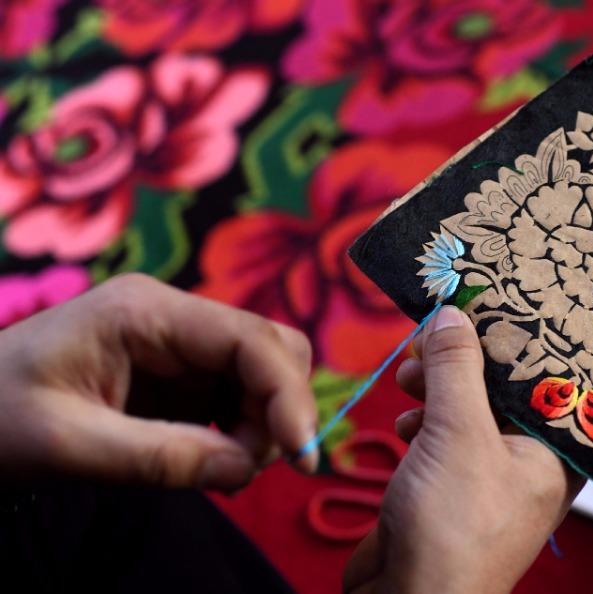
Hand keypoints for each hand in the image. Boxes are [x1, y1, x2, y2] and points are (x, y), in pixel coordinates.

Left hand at [0, 273, 318, 490]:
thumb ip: (159, 457)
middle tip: (245, 467)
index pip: (250, 339)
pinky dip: (243, 434)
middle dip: (278, 409)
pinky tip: (214, 462)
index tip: (302, 455)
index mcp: (146, 312)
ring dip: (262, 427)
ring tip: (220, 470)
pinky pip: (238, 399)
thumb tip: (245, 469)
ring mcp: (179, 347)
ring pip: (263, 376)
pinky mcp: (179, 378)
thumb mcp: (67, 445)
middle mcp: (174, 319)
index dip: (287, 394)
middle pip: (270, 349)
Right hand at [343, 306, 584, 592]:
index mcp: (555, 452)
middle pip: (501, 390)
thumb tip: (452, 315)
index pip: (546, 377)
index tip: (482, 307)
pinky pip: (442, 438)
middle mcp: (528, 463)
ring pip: (468, 412)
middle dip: (462, 363)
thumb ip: (456, 369)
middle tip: (429, 341)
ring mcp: (487, 478)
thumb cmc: (454, 527)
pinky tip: (404, 422)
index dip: (515, 340)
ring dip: (436, 389)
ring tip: (408, 379)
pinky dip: (423, 422)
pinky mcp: (450, 489)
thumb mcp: (459, 433)